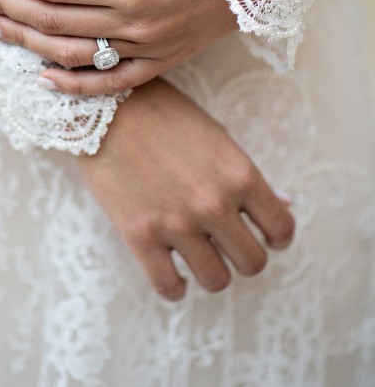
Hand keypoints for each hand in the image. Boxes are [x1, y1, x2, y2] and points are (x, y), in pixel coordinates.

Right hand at [77, 77, 294, 299]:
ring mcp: (176, 222)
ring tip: (198, 255)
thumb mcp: (215, 136)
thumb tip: (284, 204)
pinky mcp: (140, 235)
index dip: (276, 235)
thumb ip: (247, 176)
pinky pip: (169, 287)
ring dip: (211, 270)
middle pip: (252, 262)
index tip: (264, 234)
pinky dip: (175, 286)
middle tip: (227, 243)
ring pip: (216, 280)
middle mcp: (213, 203)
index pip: (281, 228)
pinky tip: (171, 271)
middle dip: (243, 255)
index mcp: (239, 174)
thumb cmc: (163, 113)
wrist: (107, 105)